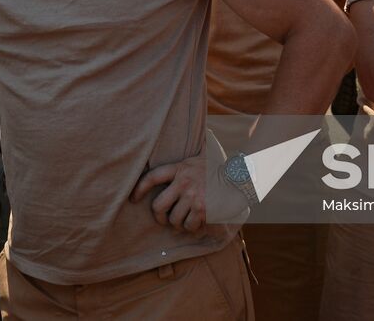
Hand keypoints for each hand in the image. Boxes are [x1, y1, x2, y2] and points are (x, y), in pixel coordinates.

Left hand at [130, 153, 247, 232]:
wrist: (240, 178)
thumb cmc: (218, 168)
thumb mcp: (201, 155)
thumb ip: (189, 157)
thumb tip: (189, 147)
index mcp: (180, 168)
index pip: (152, 177)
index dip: (139, 188)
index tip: (133, 199)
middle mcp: (184, 182)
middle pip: (158, 206)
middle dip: (159, 217)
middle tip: (163, 219)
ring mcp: (193, 197)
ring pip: (174, 219)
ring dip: (178, 223)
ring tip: (183, 220)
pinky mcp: (203, 209)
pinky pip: (189, 225)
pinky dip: (191, 227)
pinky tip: (196, 222)